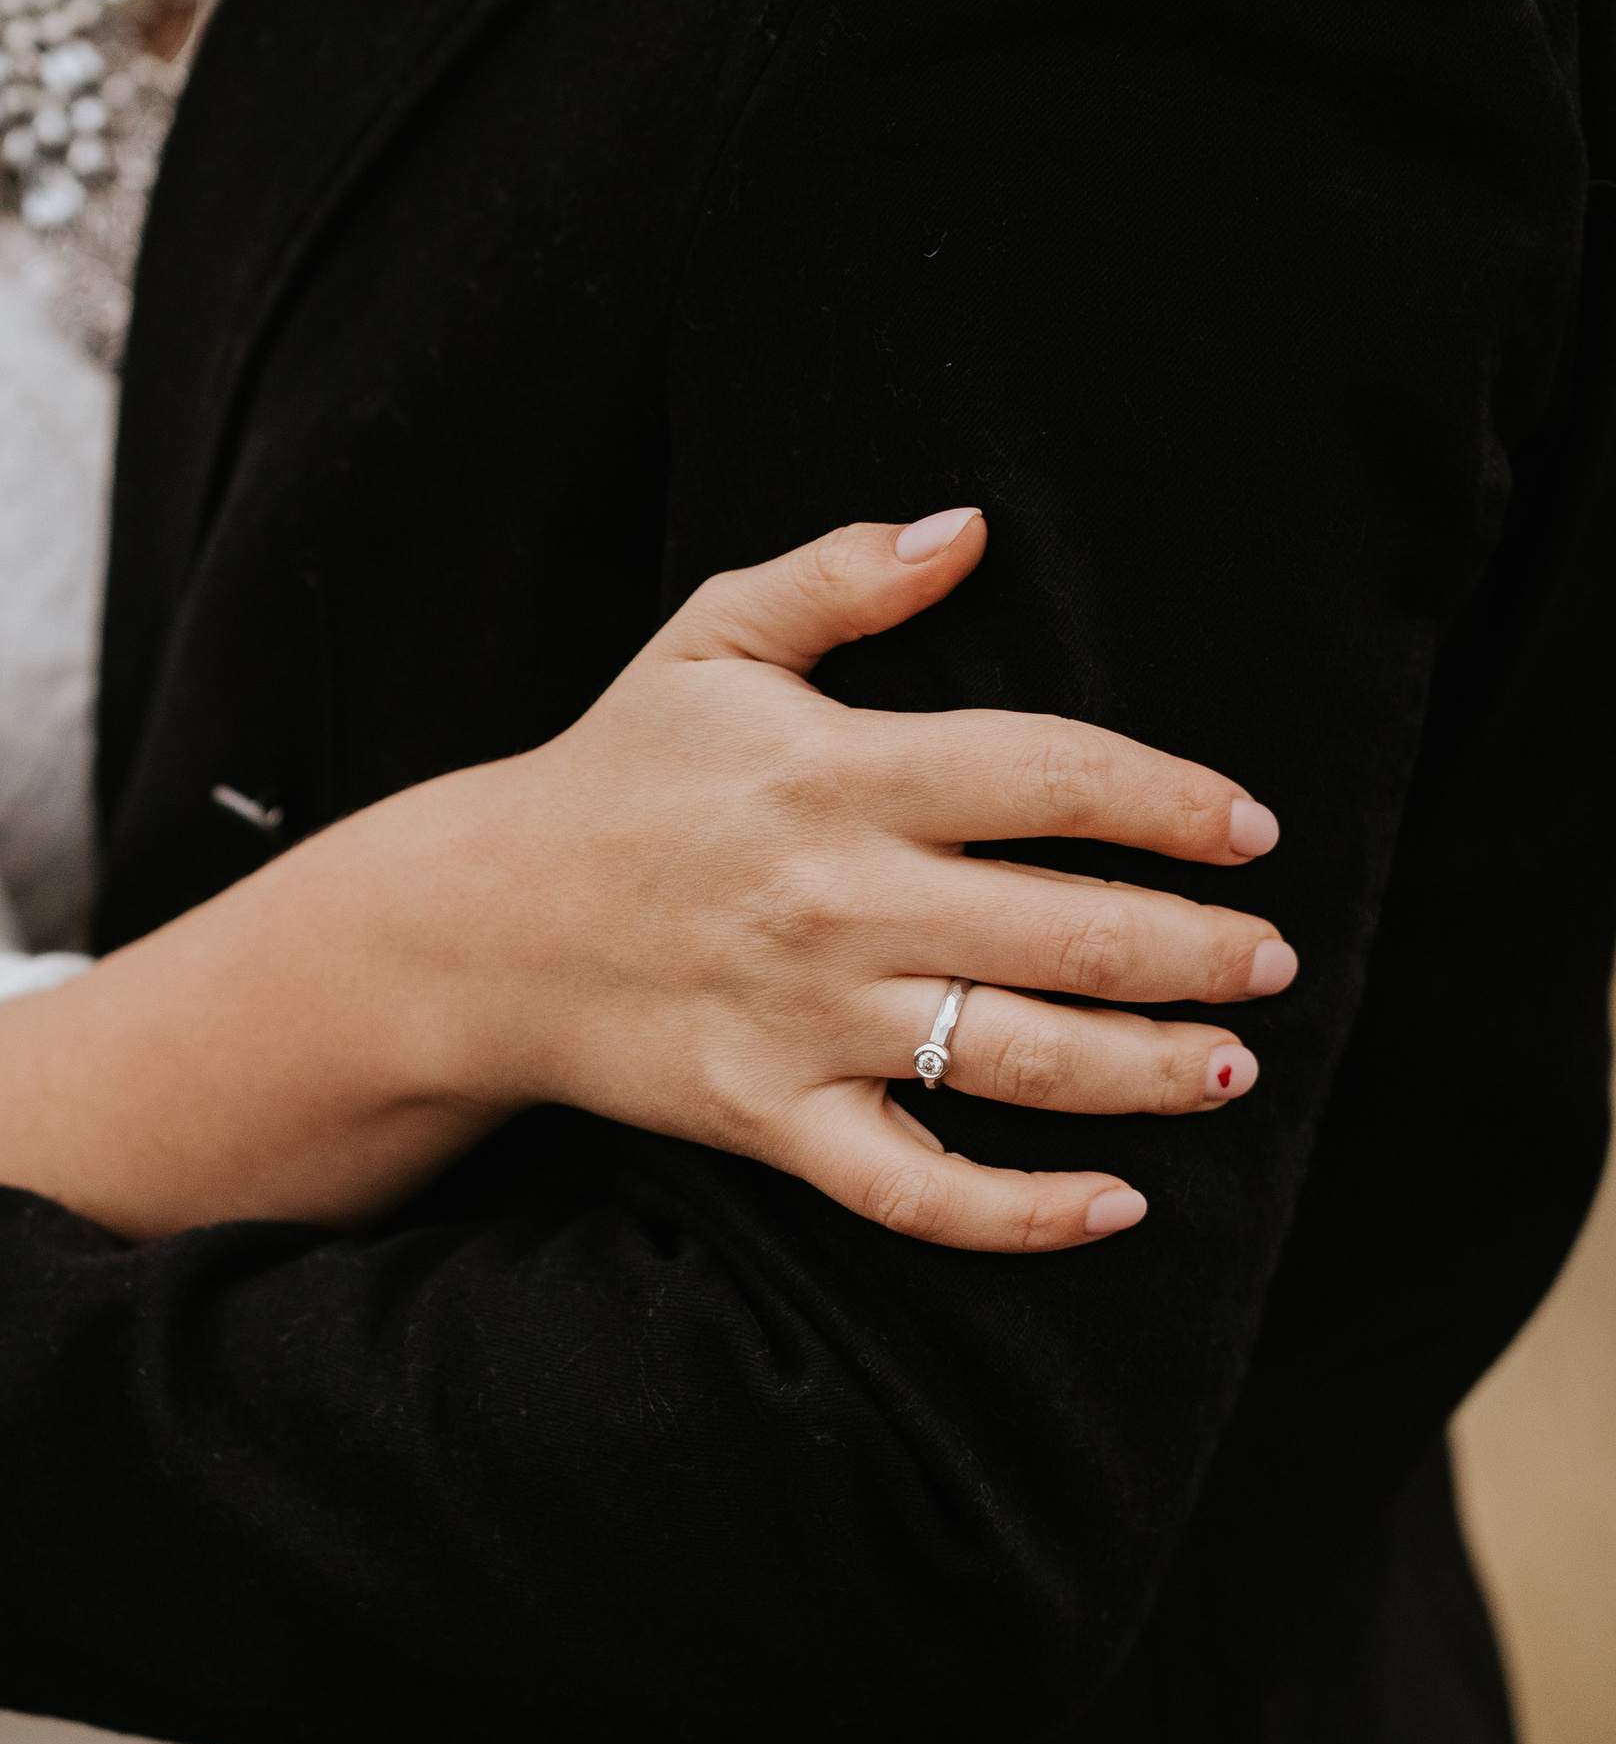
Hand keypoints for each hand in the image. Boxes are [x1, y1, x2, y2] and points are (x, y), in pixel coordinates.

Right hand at [384, 506, 1294, 1250]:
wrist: (473, 930)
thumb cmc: (612, 775)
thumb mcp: (706, 641)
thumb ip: (840, 577)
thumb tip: (970, 529)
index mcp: (837, 768)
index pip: (1053, 773)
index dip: (1172, 800)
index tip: (1249, 829)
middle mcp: (836, 898)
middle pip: (1070, 928)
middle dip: (1200, 950)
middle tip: (1271, 962)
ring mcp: (805, 1020)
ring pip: (1018, 1057)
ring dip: (1149, 1071)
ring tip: (1228, 1066)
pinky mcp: (770, 1119)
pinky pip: (915, 1188)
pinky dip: (1022, 1214)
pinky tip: (1116, 1206)